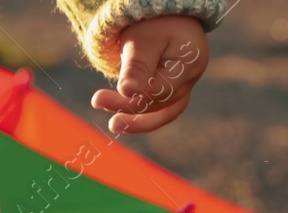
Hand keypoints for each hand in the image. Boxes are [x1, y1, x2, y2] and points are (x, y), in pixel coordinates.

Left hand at [90, 15, 208, 134]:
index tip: (98, 99)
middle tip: (97, 101)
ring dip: (135, 119)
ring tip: (112, 123)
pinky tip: (121, 120)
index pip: (156, 92)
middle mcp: (191, 79)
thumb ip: (136, 67)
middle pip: (158, 103)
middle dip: (126, 106)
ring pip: (161, 112)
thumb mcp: (142, 40)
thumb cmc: (154, 23)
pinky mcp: (172, 90)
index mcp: (189, 64)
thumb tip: (127, 92)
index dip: (128, 100)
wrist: (163, 15)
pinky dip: (141, 116)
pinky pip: (160, 111)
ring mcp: (184, 86)